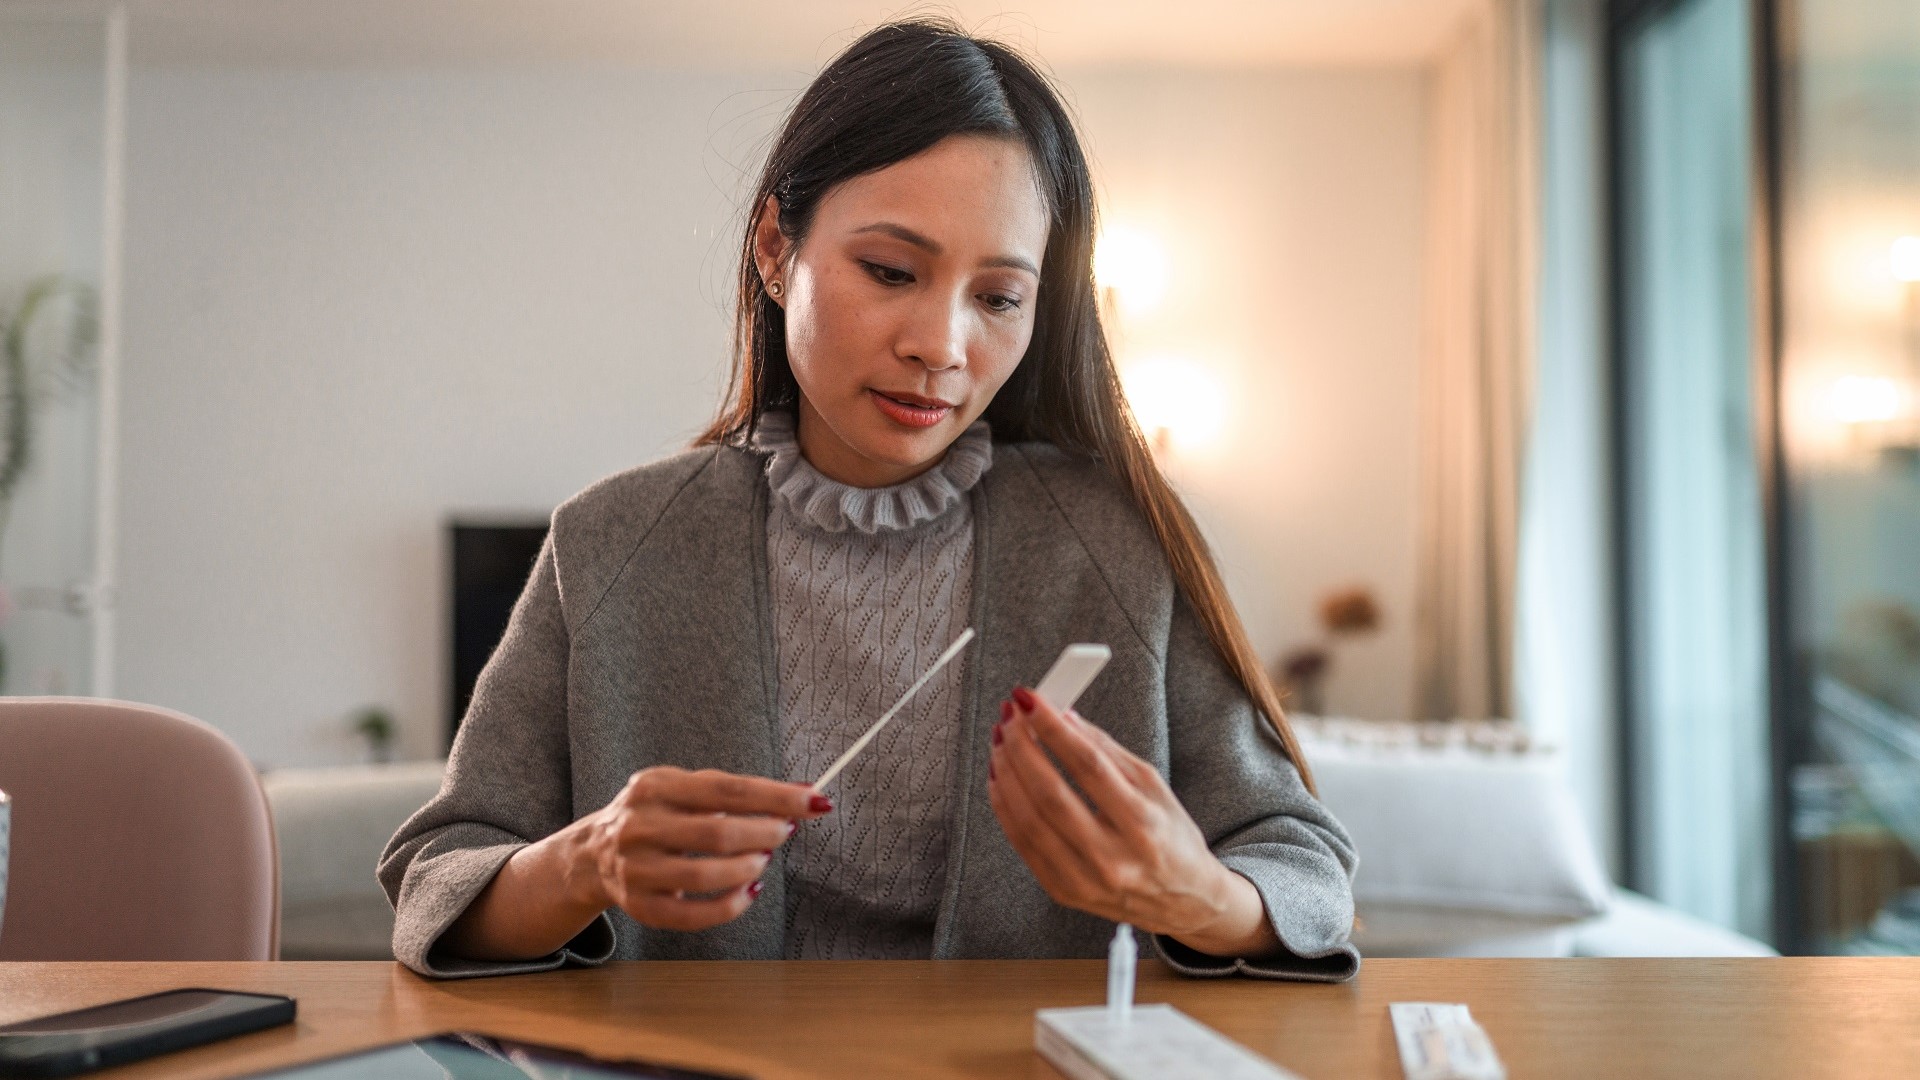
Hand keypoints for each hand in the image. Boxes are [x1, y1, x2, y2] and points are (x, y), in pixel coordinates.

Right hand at [579, 766, 829, 931]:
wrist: (591, 854)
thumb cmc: (657, 816)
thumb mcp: (685, 789)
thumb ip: (738, 792)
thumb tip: (804, 792)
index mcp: (655, 786)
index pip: (726, 788)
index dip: (775, 796)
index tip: (815, 801)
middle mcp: (640, 825)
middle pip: (717, 832)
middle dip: (764, 833)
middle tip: (785, 833)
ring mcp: (636, 869)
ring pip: (705, 875)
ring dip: (747, 868)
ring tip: (762, 861)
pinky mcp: (639, 906)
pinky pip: (692, 915)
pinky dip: (730, 906)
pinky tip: (749, 892)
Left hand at [987, 687, 1280, 957]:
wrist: (1184, 901)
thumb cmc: (1171, 837)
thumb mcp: (1154, 786)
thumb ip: (1107, 751)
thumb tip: (1064, 717)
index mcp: (1143, 824)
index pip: (1088, 766)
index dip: (1053, 728)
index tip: (1030, 700)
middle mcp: (1113, 858)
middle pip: (1050, 795)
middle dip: (1021, 748)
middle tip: (1009, 717)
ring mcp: (1084, 880)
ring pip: (1028, 821)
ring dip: (1006, 773)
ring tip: (1001, 741)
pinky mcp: (1063, 892)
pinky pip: (1022, 844)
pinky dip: (1005, 806)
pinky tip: (1001, 777)